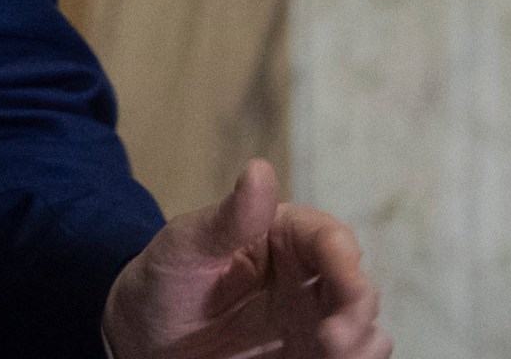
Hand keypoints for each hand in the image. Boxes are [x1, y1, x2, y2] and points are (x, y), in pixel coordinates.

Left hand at [104, 159, 387, 358]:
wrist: (145, 338)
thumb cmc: (163, 281)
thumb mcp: (183, 249)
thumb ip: (226, 220)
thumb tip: (259, 170)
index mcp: (282, 235)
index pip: (328, 238)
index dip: (344, 259)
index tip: (346, 284)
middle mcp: (307, 274)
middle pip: (357, 285)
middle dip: (356, 309)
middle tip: (332, 339)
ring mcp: (312, 317)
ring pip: (365, 326)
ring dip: (361, 342)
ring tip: (330, 353)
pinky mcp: (310, 353)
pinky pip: (352, 357)